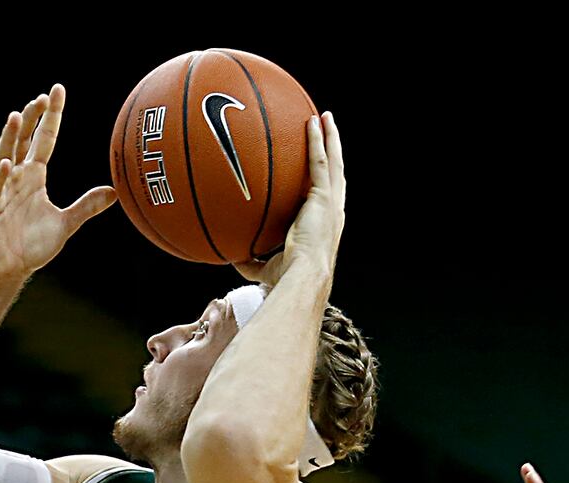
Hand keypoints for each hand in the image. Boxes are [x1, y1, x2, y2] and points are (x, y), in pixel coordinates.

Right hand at [0, 84, 116, 288]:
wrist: (5, 271)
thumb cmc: (29, 247)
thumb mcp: (64, 224)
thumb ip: (87, 206)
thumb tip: (114, 192)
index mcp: (34, 176)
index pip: (44, 139)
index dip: (52, 116)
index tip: (58, 91)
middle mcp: (15, 177)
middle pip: (22, 140)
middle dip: (31, 118)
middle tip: (43, 97)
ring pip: (3, 157)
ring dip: (9, 138)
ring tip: (16, 116)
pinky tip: (6, 164)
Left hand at [234, 112, 344, 286]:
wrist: (302, 276)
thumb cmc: (287, 279)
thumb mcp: (265, 268)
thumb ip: (252, 261)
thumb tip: (233, 258)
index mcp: (323, 223)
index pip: (325, 195)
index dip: (324, 179)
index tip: (319, 166)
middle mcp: (333, 209)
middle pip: (335, 171)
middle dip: (332, 148)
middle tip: (328, 129)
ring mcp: (331, 201)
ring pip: (333, 160)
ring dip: (329, 136)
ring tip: (324, 117)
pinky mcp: (324, 196)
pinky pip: (320, 161)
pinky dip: (318, 139)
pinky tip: (312, 122)